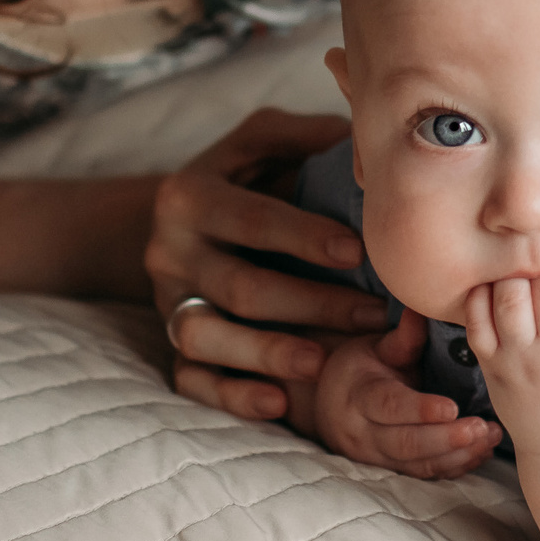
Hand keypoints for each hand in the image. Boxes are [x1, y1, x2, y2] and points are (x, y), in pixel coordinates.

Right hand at [148, 108, 394, 420]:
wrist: (176, 223)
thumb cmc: (239, 179)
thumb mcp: (257, 143)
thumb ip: (300, 136)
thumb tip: (358, 138)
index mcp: (189, 197)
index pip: (252, 220)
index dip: (304, 237)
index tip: (359, 253)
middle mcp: (169, 253)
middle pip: (239, 287)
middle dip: (309, 303)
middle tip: (372, 315)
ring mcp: (167, 304)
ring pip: (207, 337)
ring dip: (267, 353)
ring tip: (322, 362)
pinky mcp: (170, 346)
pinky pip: (192, 380)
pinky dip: (231, 396)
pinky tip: (277, 404)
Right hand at [307, 310, 504, 477]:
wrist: (332, 405)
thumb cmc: (361, 369)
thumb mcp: (375, 348)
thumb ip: (403, 337)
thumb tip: (420, 309)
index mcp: (361, 395)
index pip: (390, 406)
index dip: (420, 410)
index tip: (452, 408)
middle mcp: (365, 432)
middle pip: (406, 443)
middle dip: (446, 439)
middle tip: (481, 428)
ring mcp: (377, 457)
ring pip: (418, 465)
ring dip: (458, 455)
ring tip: (490, 438)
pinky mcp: (392, 471)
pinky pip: (425, 475)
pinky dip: (455, 466)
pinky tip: (480, 452)